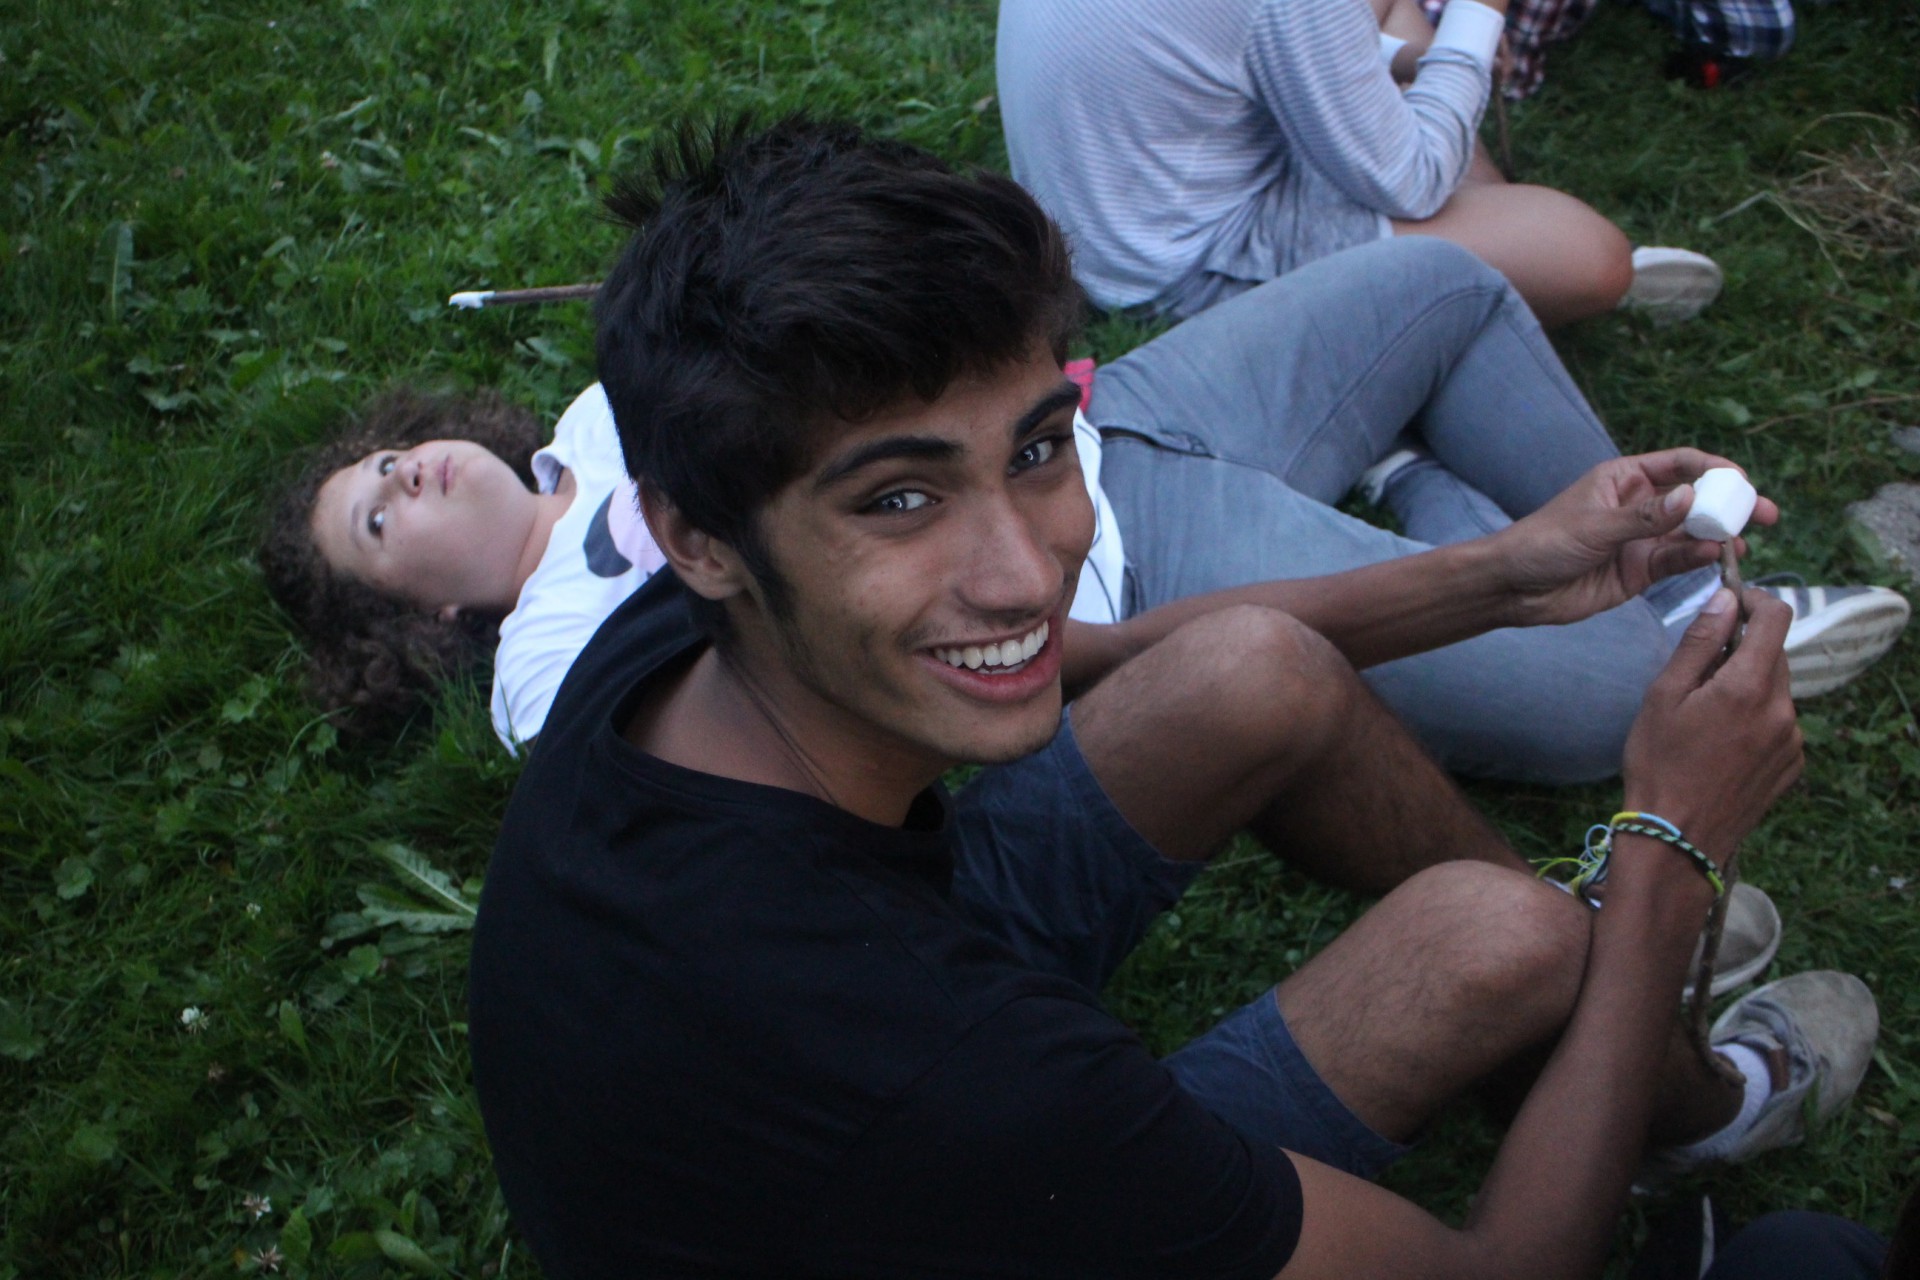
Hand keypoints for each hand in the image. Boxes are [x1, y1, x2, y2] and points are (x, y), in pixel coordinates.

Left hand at [1489, 449, 1779, 628]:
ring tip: (1741, 543)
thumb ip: (1644, 517)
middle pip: (1696, 500)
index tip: (1742, 480)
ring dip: (1719, 536)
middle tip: (1765, 514)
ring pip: (1693, 533)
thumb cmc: (1543, 542)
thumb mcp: (1595, 526)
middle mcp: (1640, 506)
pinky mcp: (1640, 571)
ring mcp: (1642, 539)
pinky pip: (1678, 561)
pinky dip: (1698, 559)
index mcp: (1625, 479)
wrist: (1514, 587)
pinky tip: (1716, 559)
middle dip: (1730, 505)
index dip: (1714, 469)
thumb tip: (1690, 499)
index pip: (1681, 464)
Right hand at [1621, 588, 1802, 866]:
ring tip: (1706, 715)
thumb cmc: (1659, 763)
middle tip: (1700, 669)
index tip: (1730, 603)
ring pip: (1775, 691)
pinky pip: (1779, 724)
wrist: (1677, 838)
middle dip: (1743, 649)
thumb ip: (1699, 643)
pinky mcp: (1793, 764)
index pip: (1775, 617)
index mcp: (1749, 686)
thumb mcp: (1664, 696)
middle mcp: (1783, 709)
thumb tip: (1725, 600)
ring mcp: (1793, 739)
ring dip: (1748, 687)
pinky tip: (1722, 742)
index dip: (1753, 600)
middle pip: (1774, 655)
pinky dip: (1756, 719)